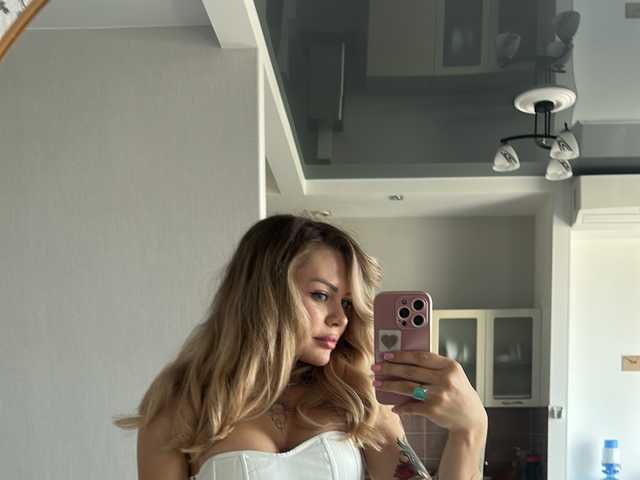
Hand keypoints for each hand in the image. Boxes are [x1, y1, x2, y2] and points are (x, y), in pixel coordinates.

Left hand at [372, 351, 486, 434]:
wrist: (471, 418)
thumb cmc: (457, 392)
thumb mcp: (452, 374)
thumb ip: (433, 366)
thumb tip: (404, 361)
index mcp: (449, 366)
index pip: (421, 356)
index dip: (402, 355)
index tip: (387, 354)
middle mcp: (445, 379)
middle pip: (411, 371)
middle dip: (390, 368)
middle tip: (376, 368)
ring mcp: (439, 395)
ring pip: (407, 387)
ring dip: (389, 385)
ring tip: (377, 383)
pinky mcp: (433, 410)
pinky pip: (411, 406)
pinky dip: (400, 406)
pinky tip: (393, 405)